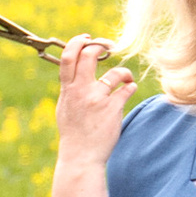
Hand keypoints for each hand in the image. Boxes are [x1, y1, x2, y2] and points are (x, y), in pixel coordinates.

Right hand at [54, 35, 135, 169]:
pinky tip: (130, 90)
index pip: (68, 56)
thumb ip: (70, 88)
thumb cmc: (73, 132)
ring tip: (126, 79)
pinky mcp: (113, 109)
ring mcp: (97, 99)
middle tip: (110, 47)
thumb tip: (75, 69)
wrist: (81, 157)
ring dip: (124, 73)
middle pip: (89, 55)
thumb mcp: (65, 107)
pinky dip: (130, 87)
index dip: (78, 42)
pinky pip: (127, 89)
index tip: (88, 38)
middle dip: (101, 45)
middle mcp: (81, 91)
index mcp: (67, 89)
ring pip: (116, 72)